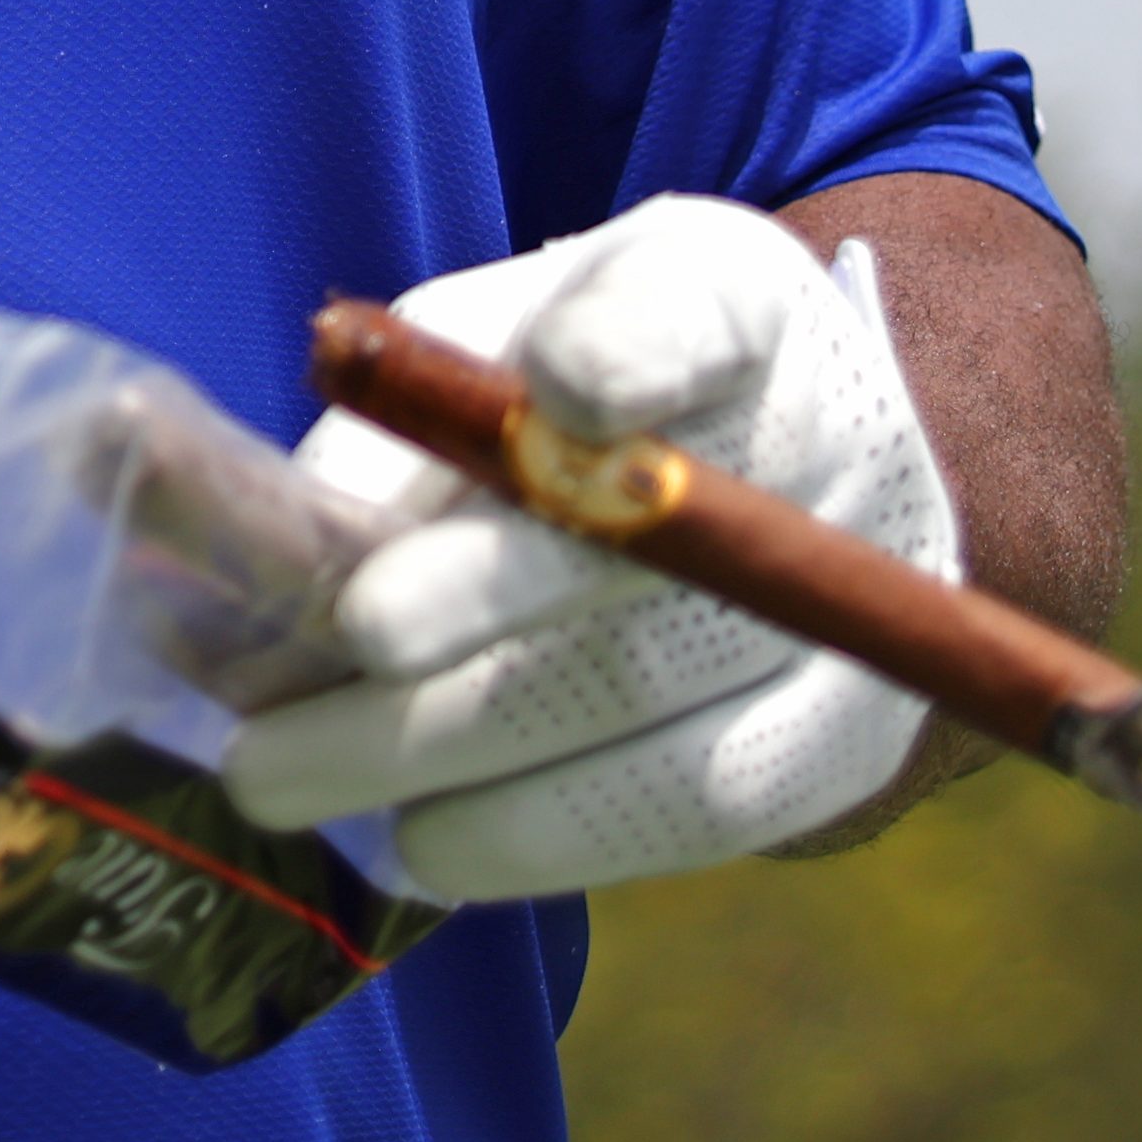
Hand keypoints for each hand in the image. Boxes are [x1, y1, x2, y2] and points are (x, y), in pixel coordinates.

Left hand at [220, 193, 950, 898]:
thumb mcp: (489, 332)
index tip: (565, 386)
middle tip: (305, 653)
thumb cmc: (566, 386)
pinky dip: (550, 836)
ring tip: (281, 780)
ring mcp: (860, 601)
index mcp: (720, 297)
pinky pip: (705, 805)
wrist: (759, 478)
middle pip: (639, 538)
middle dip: (459, 604)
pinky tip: (421, 844)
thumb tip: (282, 526)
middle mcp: (821, 443)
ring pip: (649, 693)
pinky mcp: (849, 736)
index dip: (638, 349)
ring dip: (448, 751)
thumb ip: (401, 401)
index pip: (692, 311)